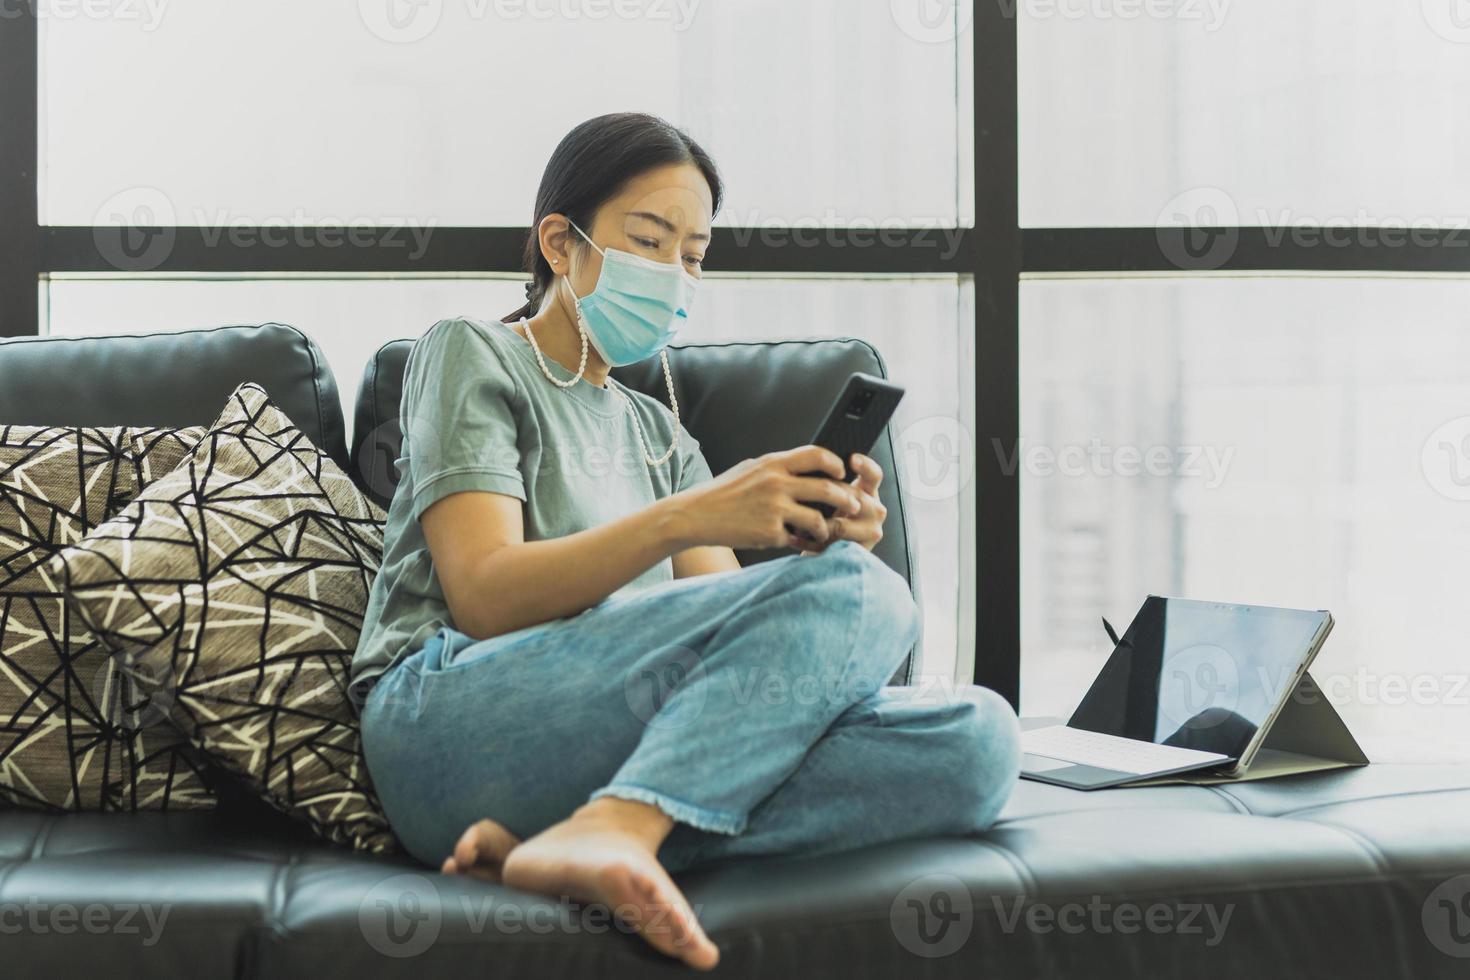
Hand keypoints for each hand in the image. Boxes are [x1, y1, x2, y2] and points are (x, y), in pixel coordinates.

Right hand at [666, 445, 862, 550]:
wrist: (695, 515)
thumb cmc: (724, 491)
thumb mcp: (751, 468)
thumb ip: (778, 467)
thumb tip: (808, 466)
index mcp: (773, 463)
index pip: (817, 455)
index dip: (836, 465)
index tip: (842, 474)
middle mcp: (776, 484)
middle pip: (827, 489)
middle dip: (846, 500)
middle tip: (853, 506)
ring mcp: (774, 509)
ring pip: (818, 519)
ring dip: (828, 527)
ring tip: (826, 530)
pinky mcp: (769, 533)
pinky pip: (797, 539)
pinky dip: (802, 542)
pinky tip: (801, 543)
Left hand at [807, 453, 886, 552]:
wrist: (822, 550)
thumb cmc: (823, 518)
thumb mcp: (827, 497)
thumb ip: (827, 482)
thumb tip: (811, 466)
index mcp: (868, 491)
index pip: (874, 474)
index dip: (865, 465)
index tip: (851, 459)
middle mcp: (876, 509)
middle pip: (853, 497)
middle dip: (826, 499)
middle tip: (801, 499)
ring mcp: (871, 531)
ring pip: (841, 525)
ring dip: (816, 525)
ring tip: (797, 524)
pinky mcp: (860, 550)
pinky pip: (831, 543)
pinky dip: (810, 541)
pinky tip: (795, 538)